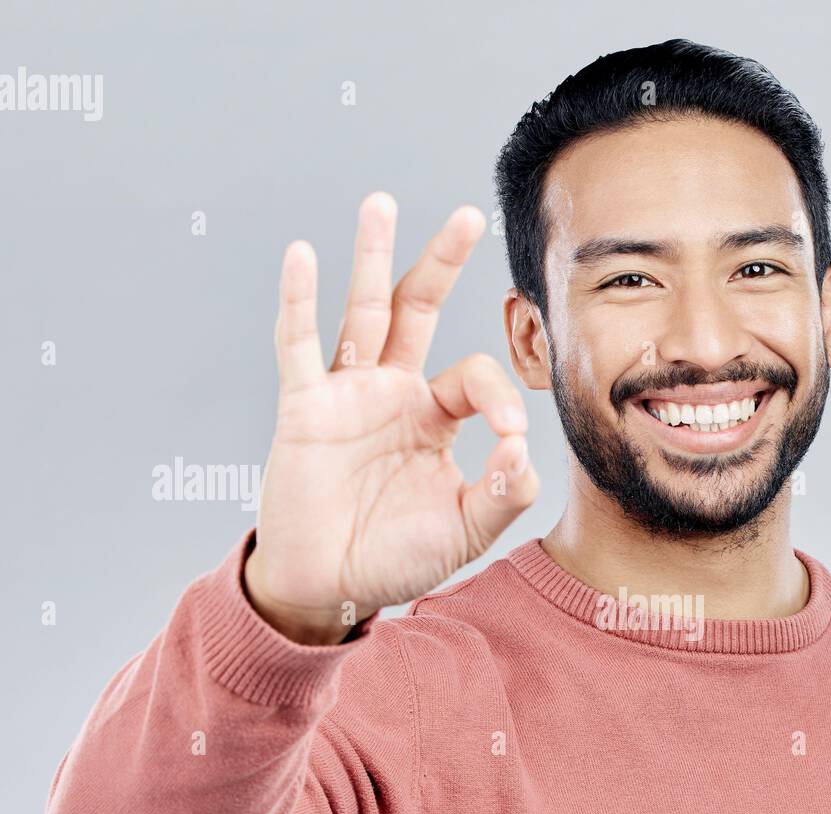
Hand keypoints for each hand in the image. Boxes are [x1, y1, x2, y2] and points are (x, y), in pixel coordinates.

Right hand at [244, 193, 538, 644]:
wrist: (330, 586)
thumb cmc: (395, 559)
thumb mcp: (465, 530)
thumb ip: (503, 494)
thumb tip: (525, 450)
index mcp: (434, 419)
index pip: (474, 377)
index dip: (498, 396)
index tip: (509, 437)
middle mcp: (393, 394)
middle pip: (419, 312)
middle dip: (441, 263)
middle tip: (469, 214)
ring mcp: (347, 395)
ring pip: (362, 313)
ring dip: (371, 258)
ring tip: (381, 203)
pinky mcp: (304, 409)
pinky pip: (299, 347)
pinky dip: (298, 302)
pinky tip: (301, 255)